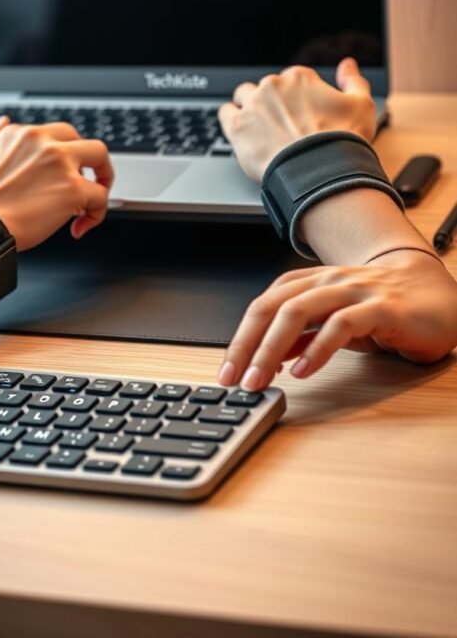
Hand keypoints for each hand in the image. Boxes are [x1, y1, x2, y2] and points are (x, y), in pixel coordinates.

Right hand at [0, 117, 113, 249]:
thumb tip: (3, 121)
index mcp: (21, 135)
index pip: (57, 134)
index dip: (63, 155)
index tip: (59, 176)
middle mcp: (44, 142)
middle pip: (84, 139)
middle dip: (89, 162)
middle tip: (83, 185)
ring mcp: (61, 163)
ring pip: (101, 157)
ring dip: (101, 180)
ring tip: (89, 204)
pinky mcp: (72, 189)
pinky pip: (101, 196)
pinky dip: (97, 214)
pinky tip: (79, 228)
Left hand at [217, 250, 456, 390]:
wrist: (437, 293)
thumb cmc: (385, 309)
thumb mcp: (336, 322)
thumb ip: (304, 334)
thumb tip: (266, 356)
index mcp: (313, 283)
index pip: (265, 305)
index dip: (241, 337)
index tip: (227, 372)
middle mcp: (328, 282)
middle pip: (274, 307)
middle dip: (247, 344)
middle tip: (234, 379)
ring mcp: (354, 291)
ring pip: (300, 311)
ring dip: (272, 348)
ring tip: (259, 378)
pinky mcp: (381, 308)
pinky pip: (342, 324)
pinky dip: (318, 348)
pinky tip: (303, 371)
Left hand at [218, 58, 376, 181]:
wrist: (321, 174)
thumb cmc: (343, 142)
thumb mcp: (361, 106)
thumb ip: (353, 81)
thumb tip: (347, 64)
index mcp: (299, 77)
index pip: (293, 80)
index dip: (298, 98)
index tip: (302, 115)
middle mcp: (272, 85)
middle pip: (267, 88)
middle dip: (274, 104)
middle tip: (285, 127)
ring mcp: (252, 105)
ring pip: (243, 97)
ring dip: (250, 108)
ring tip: (261, 129)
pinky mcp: (236, 126)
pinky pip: (224, 113)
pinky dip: (230, 119)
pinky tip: (241, 130)